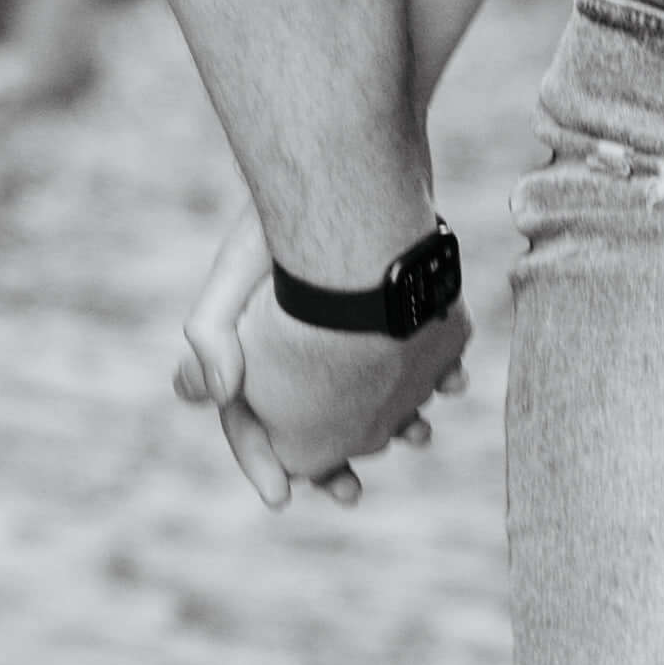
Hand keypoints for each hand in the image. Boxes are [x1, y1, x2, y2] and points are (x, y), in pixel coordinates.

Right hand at [172, 214, 470, 512]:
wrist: (356, 164)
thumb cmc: (285, 223)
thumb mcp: (234, 275)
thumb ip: (211, 335)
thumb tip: (211, 397)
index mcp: (252, 341)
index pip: (244, 416)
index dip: (260, 461)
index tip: (282, 500)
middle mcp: (298, 336)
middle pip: (309, 416)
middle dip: (331, 461)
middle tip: (352, 496)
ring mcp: (347, 320)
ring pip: (366, 389)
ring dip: (390, 421)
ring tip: (418, 438)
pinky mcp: (389, 299)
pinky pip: (411, 351)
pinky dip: (431, 373)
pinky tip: (452, 385)